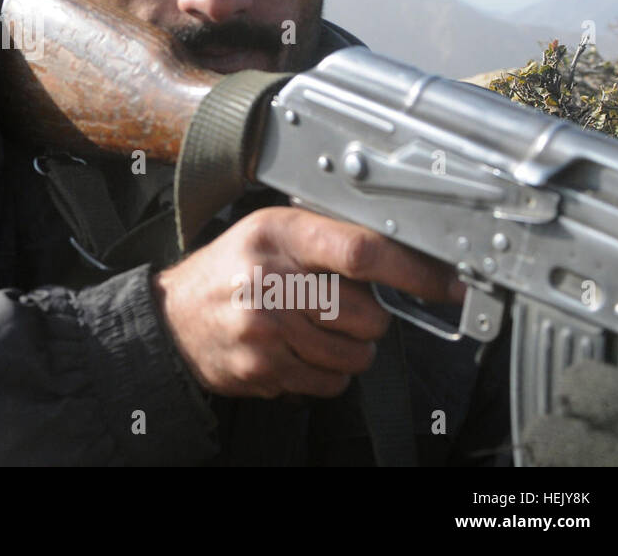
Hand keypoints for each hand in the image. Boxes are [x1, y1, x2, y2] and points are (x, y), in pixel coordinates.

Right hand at [153, 206, 464, 398]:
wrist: (172, 319)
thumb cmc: (228, 272)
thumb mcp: (268, 234)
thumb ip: (325, 239)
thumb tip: (403, 254)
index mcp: (277, 234)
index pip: (359, 251)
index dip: (412, 271)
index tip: (445, 284)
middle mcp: (270, 278)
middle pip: (366, 313)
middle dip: (364, 318)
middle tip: (332, 308)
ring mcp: (266, 327)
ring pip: (354, 354)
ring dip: (346, 349)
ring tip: (311, 331)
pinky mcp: (263, 367)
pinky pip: (329, 383)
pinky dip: (323, 374)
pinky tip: (295, 352)